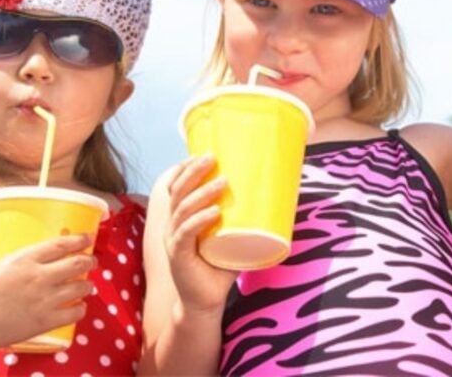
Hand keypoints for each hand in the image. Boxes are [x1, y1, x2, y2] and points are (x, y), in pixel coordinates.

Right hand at [0, 234, 95, 352]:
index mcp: (23, 260)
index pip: (61, 245)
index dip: (79, 239)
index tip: (88, 238)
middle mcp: (38, 277)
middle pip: (77, 264)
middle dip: (89, 261)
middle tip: (91, 261)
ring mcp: (44, 300)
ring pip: (80, 288)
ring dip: (88, 285)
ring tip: (87, 285)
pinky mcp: (44, 321)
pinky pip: (74, 313)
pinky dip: (81, 309)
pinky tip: (79, 307)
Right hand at [163, 155, 238, 313]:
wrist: (205, 301)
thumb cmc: (220, 266)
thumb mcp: (231, 236)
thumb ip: (245, 219)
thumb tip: (277, 197)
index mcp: (182, 217)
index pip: (176, 186)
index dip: (185, 168)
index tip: (202, 151)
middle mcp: (173, 225)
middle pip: (178, 192)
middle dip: (193, 172)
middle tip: (212, 157)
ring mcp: (174, 240)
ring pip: (183, 210)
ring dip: (202, 193)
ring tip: (222, 182)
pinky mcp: (178, 256)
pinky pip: (186, 234)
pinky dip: (199, 221)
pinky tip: (214, 212)